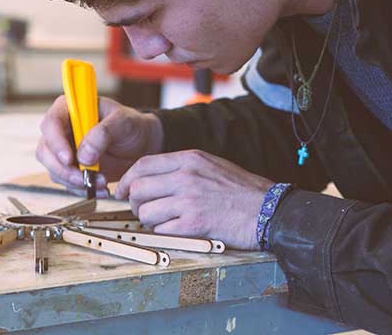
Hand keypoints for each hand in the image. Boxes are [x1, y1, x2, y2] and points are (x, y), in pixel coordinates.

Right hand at [36, 95, 163, 193]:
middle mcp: (63, 129)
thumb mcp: (123, 122)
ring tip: (100, 182)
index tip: (68, 158)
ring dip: (74, 182)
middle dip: (62, 169)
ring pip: (53, 170)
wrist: (143, 145)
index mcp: (71, 109)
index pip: (51, 122)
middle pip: (45, 150)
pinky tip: (100, 188)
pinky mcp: (72, 168)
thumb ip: (103, 133)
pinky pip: (67, 183)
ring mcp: (65, 150)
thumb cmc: (132, 126)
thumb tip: (83, 155)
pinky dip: (82, 189)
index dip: (55, 142)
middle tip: (82, 178)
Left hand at [115, 150, 273, 249]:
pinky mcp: (194, 224)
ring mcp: (189, 200)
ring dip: (149, 220)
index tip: (122, 190)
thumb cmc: (242, 190)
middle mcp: (186, 176)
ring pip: (145, 211)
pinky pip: (161, 229)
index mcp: (190, 159)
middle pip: (138, 188)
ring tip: (163, 222)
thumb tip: (155, 177)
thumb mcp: (212, 165)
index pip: (143, 164)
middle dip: (134, 202)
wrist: (268, 209)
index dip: (127, 179)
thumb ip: (183, 167)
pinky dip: (163, 232)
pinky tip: (175, 230)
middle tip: (143, 210)